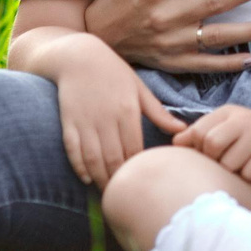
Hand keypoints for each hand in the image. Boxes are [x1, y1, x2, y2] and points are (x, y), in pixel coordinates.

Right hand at [53, 51, 185, 188]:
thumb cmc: (113, 71)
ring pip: (93, 159)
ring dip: (100, 179)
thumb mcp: (139, 88)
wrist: (77, 56)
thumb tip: (182, 130)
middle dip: (120, 180)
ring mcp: (85, 121)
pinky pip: (73, 150)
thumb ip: (159, 112)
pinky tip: (87, 179)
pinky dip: (79, 167)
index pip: (135, 149)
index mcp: (127, 111)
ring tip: (108, 192)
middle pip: (114, 159)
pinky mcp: (68, 122)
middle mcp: (106, 118)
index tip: (143, 181)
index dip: (138, 168)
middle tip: (126, 195)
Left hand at [174, 105, 250, 181]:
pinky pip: (248, 173)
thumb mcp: (226, 126)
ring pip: (229, 163)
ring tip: (241, 164)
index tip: (208, 153)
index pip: (198, 132)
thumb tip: (175, 143)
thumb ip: (199, 132)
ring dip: (232, 171)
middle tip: (224, 160)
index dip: (198, 148)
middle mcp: (243, 119)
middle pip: (211, 145)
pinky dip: (248, 176)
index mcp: (228, 111)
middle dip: (214, 159)